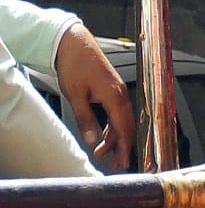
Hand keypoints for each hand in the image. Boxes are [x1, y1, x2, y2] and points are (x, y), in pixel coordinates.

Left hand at [55, 23, 134, 168]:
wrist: (75, 43)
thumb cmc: (76, 65)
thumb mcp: (76, 96)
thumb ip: (85, 119)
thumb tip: (91, 138)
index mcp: (114, 96)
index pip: (124, 127)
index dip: (124, 146)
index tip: (123, 161)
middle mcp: (120, 94)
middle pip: (127, 125)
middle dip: (123, 146)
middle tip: (117, 164)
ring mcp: (117, 91)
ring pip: (122, 120)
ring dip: (115, 137)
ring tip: (103, 153)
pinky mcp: (111, 89)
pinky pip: (117, 112)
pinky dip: (112, 126)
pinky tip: (103, 134)